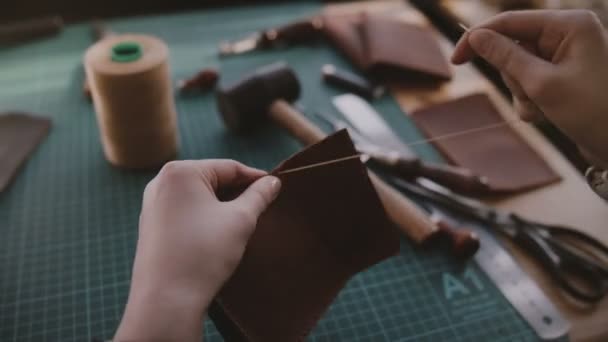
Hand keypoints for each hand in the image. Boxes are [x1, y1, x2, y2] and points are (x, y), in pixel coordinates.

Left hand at [114, 160, 280, 341]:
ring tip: (243, 221)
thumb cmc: (203, 254)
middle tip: (262, 205)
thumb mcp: (240, 220)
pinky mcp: (151, 226)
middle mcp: (160, 182)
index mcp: (180, 172)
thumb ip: (259, 195)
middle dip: (238, 192)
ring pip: (198, 197)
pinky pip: (185, 212)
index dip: (256, 177)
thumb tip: (272, 182)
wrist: (166, 300)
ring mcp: (152, 205)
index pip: (228, 167)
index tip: (275, 187)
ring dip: (222, 206)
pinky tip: (219, 234)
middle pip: (212, 179)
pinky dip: (205, 217)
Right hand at [452, 10, 607, 166]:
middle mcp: (568, 34)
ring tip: (542, 109)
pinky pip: (529, 83)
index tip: (456, 60)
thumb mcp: (542, 84)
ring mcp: (565, 56)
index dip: (479, 39)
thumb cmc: (593, 111)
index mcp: (570, 25)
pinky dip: (529, 101)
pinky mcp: (562, 76)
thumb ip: (505, 57)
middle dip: (513, 77)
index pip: (510, 22)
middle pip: (512, 48)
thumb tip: (476, 37)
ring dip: (521, 93)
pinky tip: (544, 115)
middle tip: (531, 95)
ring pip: (518, 69)